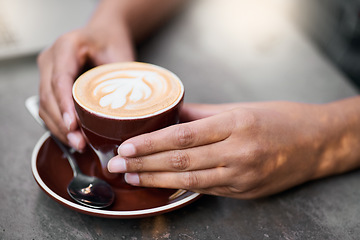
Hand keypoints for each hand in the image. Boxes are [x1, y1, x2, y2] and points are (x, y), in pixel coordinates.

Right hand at [37, 19, 134, 150]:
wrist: (104, 34)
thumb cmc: (112, 41)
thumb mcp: (121, 56)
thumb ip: (121, 81)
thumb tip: (129, 113)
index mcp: (67, 46)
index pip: (60, 80)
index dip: (64, 105)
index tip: (73, 125)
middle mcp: (51, 58)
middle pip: (48, 96)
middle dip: (62, 124)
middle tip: (78, 143)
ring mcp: (48, 71)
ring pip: (44, 105)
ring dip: (59, 128)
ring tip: (77, 145)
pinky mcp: (50, 84)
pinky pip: (49, 107)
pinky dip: (59, 124)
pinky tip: (72, 137)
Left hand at [107, 101, 352, 198]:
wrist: (316, 143)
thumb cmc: (279, 119)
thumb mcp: (241, 108)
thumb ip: (203, 113)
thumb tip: (172, 115)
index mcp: (235, 124)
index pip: (183, 136)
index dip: (150, 144)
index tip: (126, 146)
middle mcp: (238, 151)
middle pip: (180, 161)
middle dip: (143, 164)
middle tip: (116, 164)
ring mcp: (243, 175)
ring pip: (190, 180)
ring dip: (156, 181)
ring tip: (131, 177)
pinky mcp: (246, 191)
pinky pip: (206, 189)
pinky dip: (180, 188)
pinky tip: (160, 186)